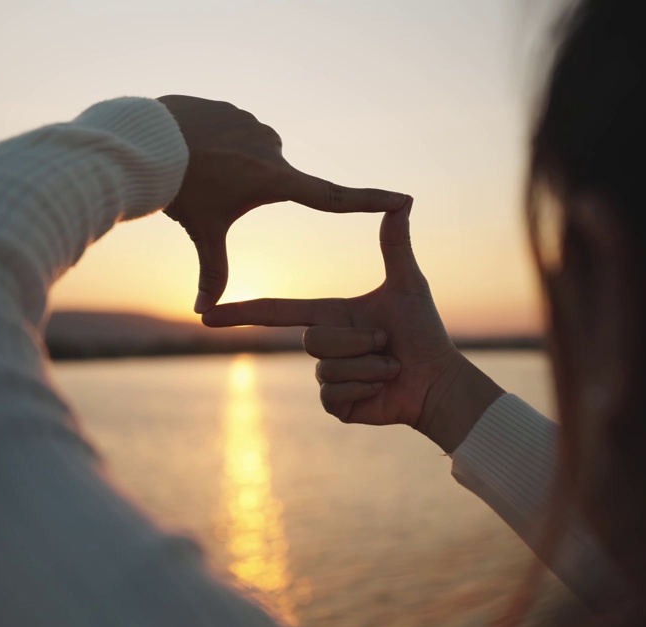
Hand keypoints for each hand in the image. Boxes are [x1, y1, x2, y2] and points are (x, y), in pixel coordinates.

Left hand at [156, 95, 406, 312]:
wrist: (147, 141)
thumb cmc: (179, 191)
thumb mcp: (201, 232)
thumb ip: (211, 272)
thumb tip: (204, 314)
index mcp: (274, 180)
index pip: (333, 198)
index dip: (370, 201)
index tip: (402, 199)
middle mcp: (272, 148)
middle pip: (269, 180)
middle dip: (242, 187)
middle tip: (209, 189)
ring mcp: (252, 123)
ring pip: (246, 154)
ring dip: (226, 164)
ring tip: (195, 168)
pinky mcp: (232, 108)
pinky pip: (228, 130)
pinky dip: (213, 142)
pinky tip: (189, 146)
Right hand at [202, 199, 504, 450]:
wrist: (438, 380)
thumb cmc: (425, 333)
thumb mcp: (408, 285)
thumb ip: (396, 245)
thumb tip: (403, 201)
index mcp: (329, 315)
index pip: (276, 311)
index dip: (241, 313)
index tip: (208, 314)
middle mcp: (323, 345)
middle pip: (315, 340)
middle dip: (359, 341)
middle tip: (387, 343)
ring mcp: (327, 378)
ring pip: (327, 369)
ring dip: (369, 366)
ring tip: (390, 366)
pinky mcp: (337, 405)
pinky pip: (333, 394)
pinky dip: (365, 388)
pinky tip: (383, 389)